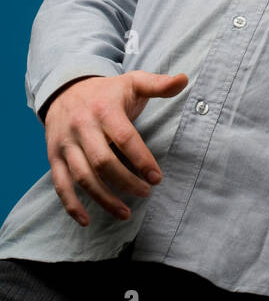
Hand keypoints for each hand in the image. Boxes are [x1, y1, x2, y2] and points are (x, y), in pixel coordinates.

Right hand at [44, 70, 188, 225]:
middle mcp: (82, 127)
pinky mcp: (54, 157)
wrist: (64, 89)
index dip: (142, 159)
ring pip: (83, 177)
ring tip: (126, 213)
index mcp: (105, 109)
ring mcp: (66, 144)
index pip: (125, 138)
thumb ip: (158, 84)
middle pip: (103, 161)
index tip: (157, 178)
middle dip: (126, 181)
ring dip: (104, 198)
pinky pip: (60, 185)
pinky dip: (71, 205)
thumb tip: (184, 79)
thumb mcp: (132, 82)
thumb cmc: (106, 92)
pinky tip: (87, 220)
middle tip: (146, 192)